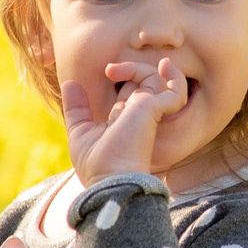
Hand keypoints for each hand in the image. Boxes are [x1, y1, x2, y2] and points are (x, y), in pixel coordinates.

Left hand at [63, 56, 189, 181]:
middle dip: (130, 69)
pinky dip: (176, 78)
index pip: (131, 92)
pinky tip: (164, 66)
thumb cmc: (96, 165)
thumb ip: (76, 108)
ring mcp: (150, 113)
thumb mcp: (80, 131)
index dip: (124, 77)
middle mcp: (140, 116)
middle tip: (110, 71)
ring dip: (139, 68)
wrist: (110, 180)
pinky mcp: (156, 111)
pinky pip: (177, 91)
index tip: (108, 72)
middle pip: (144, 82)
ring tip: (115, 71)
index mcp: (125, 120)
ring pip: (157, 81)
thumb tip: (69, 83)